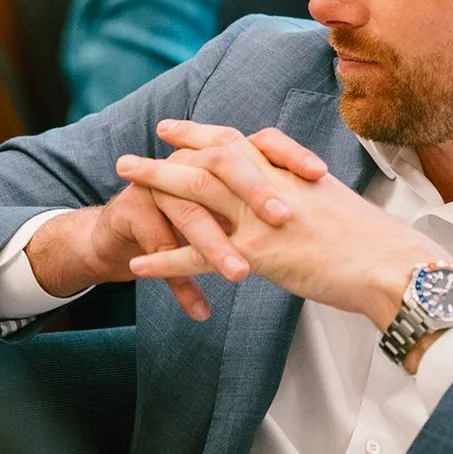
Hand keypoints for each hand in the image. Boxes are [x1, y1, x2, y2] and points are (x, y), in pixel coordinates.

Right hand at [25, 144, 307, 320]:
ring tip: (241, 274)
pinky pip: (160, 249)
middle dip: (253, 193)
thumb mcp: (233, 207)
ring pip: (190, 214)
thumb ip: (268, 205)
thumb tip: (327, 210)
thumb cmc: (191, 219)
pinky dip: (180, 282)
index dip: (288, 154)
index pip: (258, 143)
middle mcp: (189, 163)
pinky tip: (199, 310)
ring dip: (215, 246)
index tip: (319, 173)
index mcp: (219, 154)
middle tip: (282, 218)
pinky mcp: (133, 214)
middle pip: (223, 169)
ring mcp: (158, 187)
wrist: (125, 233)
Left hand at [121, 120, 444, 328]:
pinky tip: (138, 266)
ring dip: (155, 183)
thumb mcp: (340, 209)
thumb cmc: (381, 247)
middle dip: (168, 151)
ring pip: (196, 190)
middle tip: (132, 152)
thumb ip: (309, 202)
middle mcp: (274, 186)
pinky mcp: (259, 252)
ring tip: (121, 181)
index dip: (204, 134)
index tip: (178, 128)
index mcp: (293, 174)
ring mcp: (263, 216)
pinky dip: (165, 258)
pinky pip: (199, 252)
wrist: (395, 267)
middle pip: (210, 155)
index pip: (241, 141)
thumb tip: (297, 206)